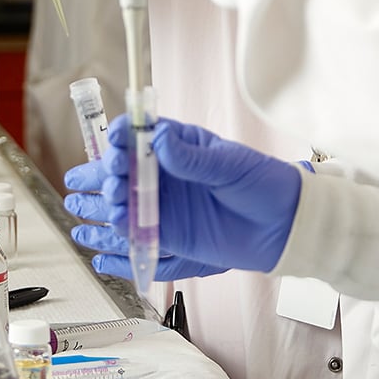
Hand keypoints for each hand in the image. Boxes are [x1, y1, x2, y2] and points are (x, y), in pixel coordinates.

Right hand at [64, 114, 301, 279]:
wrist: (285, 225)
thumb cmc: (262, 184)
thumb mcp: (228, 164)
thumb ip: (191, 157)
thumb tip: (156, 139)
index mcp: (179, 147)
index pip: (140, 137)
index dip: (122, 137)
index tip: (114, 140)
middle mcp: (166, 176)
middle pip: (124, 172)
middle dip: (106, 173)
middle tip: (102, 178)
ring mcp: (166, 207)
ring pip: (125, 206)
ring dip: (106, 206)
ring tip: (92, 207)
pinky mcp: (171, 237)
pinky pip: (138, 238)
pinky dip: (120, 241)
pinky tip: (105, 241)